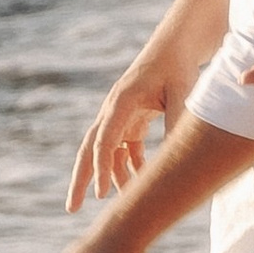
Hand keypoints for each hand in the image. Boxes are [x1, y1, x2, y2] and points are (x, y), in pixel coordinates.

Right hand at [66, 0, 231, 210]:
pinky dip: (130, 165)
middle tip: (71, 208)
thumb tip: (175, 160)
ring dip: (110, 177)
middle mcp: (114, 109)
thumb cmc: (179, 66)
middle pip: (90, 149)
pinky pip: (124, 148)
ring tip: (118, 203)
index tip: (102, 196)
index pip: (106, 141)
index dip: (103, 169)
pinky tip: (141, 181)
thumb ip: (176, 124)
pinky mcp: (131, 118)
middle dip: (80, 179)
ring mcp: (120, 114)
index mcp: (122, 101)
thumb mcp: (182, 94)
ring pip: (106, 152)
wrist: (178, 44)